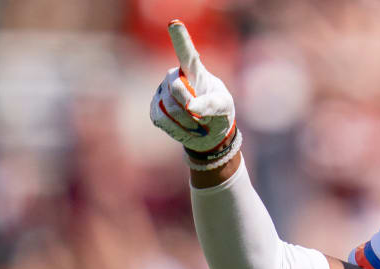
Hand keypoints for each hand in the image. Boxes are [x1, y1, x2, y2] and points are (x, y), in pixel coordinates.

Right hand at [150, 20, 235, 153]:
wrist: (209, 133)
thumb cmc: (220, 112)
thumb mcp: (224, 106)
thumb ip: (211, 104)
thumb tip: (191, 106)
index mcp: (194, 70)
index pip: (186, 53)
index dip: (181, 38)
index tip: (175, 24)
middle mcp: (174, 76)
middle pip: (176, 89)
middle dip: (191, 108)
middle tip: (204, 118)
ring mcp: (162, 92)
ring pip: (169, 109)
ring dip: (188, 123)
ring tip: (197, 123)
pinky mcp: (155, 109)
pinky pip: (162, 121)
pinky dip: (178, 130)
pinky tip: (186, 128)